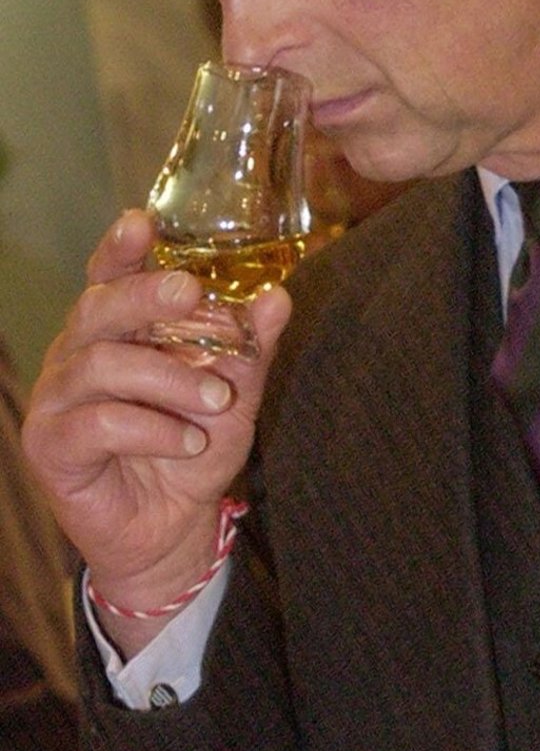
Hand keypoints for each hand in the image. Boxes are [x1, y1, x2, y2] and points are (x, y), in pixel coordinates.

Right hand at [22, 208, 291, 653]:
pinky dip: (153, 428)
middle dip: (147, 295)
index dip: (120, 247)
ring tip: (217, 400)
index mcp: (117, 331)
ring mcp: (57, 399)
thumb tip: (278, 294)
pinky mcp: (51, 446)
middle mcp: (78, 355)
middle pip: (98, 307)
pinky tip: (190, 443)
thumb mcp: (234, 393)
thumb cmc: (194, 447)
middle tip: (192, 293)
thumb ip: (251, 345)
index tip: (142, 221)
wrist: (175, 530)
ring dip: (170, 377)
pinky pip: (97, 422)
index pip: (109, 276)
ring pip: (103, 364)